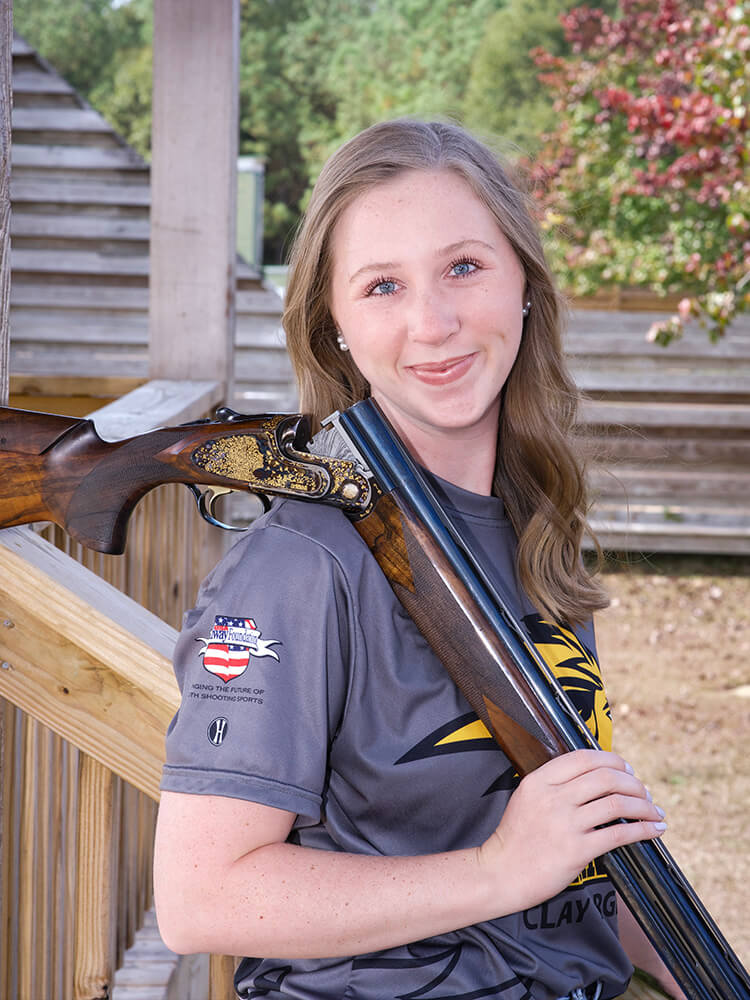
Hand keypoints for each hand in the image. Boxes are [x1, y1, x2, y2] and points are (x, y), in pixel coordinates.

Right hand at [476, 749, 666, 912]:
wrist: (501, 873)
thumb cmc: (516, 837)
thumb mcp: (527, 798)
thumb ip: (555, 785)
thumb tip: (596, 777)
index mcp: (539, 780)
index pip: (584, 758)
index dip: (612, 760)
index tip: (627, 770)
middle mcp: (553, 798)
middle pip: (605, 778)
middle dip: (633, 783)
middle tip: (644, 791)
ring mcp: (565, 824)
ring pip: (616, 803)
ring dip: (643, 805)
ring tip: (654, 810)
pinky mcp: (577, 850)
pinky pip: (619, 834)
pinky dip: (643, 830)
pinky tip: (654, 830)